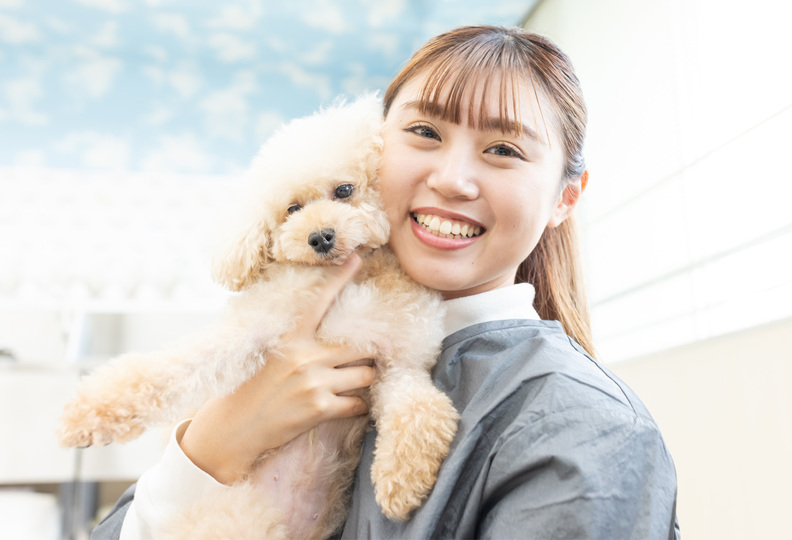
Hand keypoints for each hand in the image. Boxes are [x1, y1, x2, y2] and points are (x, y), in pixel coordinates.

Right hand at [180, 254, 374, 484]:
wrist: (234, 429)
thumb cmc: (252, 391)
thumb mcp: (270, 356)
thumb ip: (298, 343)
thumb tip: (327, 336)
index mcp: (292, 338)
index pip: (320, 302)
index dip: (340, 279)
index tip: (356, 258)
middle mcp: (306, 356)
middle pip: (362, 347)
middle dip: (366, 357)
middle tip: (359, 363)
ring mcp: (314, 382)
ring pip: (366, 376)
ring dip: (362, 383)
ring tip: (347, 387)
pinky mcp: (320, 408)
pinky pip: (359, 404)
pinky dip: (356, 408)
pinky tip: (343, 408)